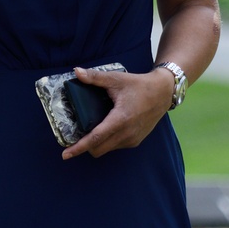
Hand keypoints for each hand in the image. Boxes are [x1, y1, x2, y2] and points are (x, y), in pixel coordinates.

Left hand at [61, 66, 175, 159]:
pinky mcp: (136, 141)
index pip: (95, 138)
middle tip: (75, 138)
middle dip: (85, 147)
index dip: (79, 147)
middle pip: (98, 149)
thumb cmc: (139, 85)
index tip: (65, 155)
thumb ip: (95, 78)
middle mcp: (126, 133)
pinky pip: (116, 146)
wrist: (163, 93)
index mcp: (120, 119)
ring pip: (107, 149)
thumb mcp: (116, 79)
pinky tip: (108, 128)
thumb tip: (76, 72)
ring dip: (97, 144)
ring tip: (93, 129)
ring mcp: (132, 139)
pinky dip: (108, 141)